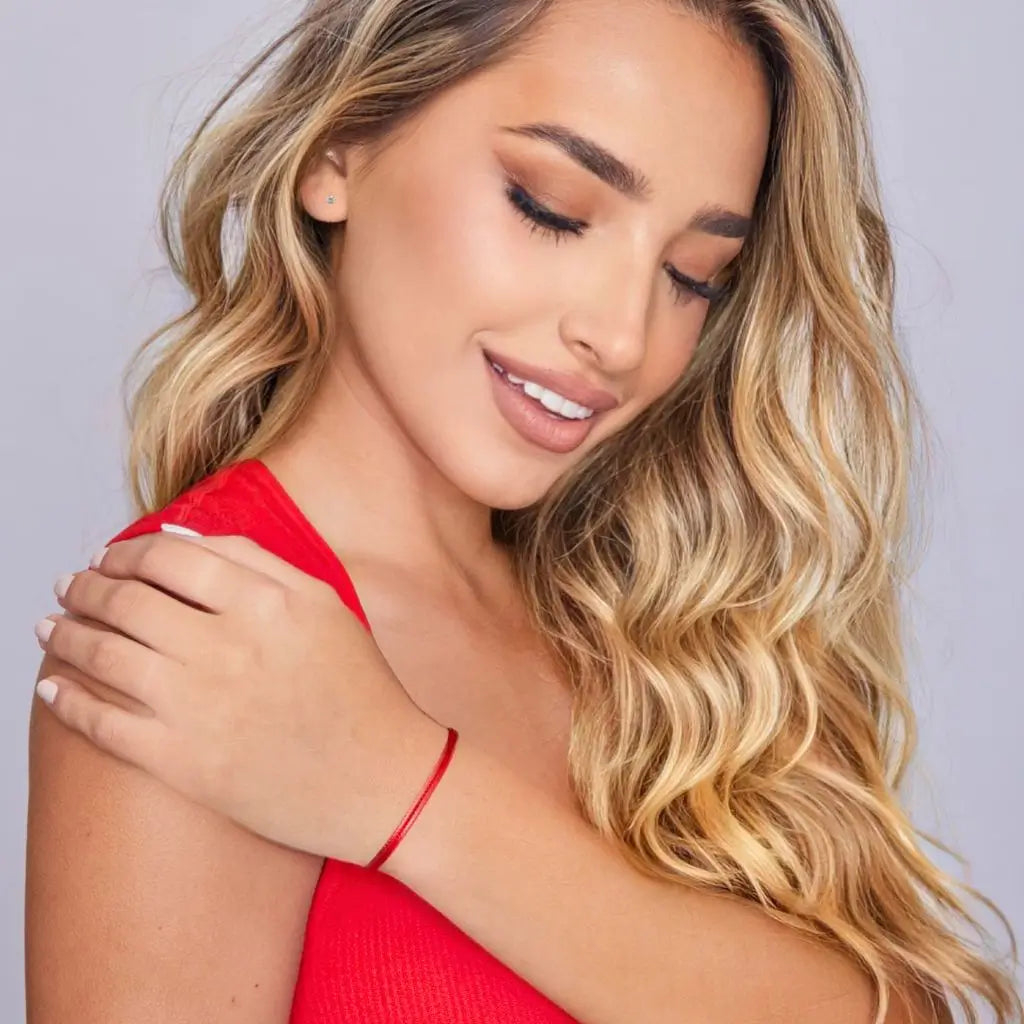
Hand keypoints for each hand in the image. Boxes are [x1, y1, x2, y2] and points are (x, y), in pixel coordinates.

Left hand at [32, 528, 448, 863]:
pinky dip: (67, 699)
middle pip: (126, 601)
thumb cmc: (361, 689)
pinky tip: (52, 685)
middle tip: (69, 587)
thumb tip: (181, 539)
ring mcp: (200, 708)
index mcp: (266, 602)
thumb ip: (258, 561)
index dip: (127, 552)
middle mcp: (227, 648)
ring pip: (104, 656)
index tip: (111, 558)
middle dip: (85, 588)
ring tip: (50, 628)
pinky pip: (103, 724)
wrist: (381, 780)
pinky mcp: (184, 764)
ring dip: (66, 635)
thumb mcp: (327, 604)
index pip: (169, 556)